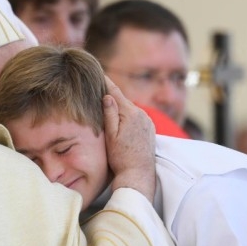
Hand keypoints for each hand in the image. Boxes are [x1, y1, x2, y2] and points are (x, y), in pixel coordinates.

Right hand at [102, 77, 155, 201]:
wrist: (138, 174)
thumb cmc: (121, 158)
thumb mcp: (111, 136)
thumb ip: (110, 114)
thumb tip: (107, 96)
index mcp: (131, 114)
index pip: (116, 92)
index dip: (106, 81)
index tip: (98, 71)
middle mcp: (142, 115)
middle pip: (123, 100)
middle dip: (111, 95)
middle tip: (97, 87)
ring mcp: (147, 122)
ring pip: (129, 110)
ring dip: (120, 107)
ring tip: (106, 104)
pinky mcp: (149, 129)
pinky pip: (136, 117)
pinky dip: (127, 116)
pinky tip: (120, 120)